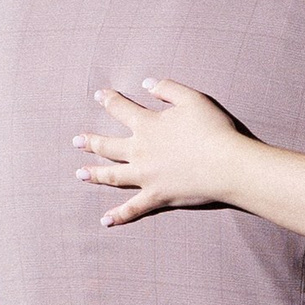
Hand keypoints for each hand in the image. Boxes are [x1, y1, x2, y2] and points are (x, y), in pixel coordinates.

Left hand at [74, 80, 251, 223]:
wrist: (227, 164)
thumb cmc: (213, 129)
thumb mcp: (193, 98)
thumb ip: (168, 89)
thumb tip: (147, 84)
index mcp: (148, 125)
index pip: (121, 109)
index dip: (109, 101)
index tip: (99, 95)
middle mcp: (140, 151)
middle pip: (108, 146)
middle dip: (91, 142)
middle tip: (77, 140)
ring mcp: (146, 176)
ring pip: (113, 176)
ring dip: (95, 175)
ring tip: (80, 174)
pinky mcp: (157, 197)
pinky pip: (133, 208)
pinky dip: (119, 216)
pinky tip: (105, 221)